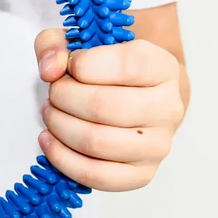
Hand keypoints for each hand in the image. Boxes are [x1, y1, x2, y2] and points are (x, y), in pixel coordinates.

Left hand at [35, 30, 184, 190]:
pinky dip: (63, 159)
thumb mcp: (81, 42)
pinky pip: (96, 175)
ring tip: (51, 113)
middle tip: (54, 92)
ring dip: (60, 126)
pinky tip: (49, 140)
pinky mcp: (142, 174)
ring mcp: (158, 145)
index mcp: (161, 66)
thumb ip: (56, 43)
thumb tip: (50, 70)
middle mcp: (168, 107)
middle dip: (63, 97)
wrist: (141, 97)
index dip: (83, 65)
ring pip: (96, 142)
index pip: (125, 65)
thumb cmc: (107, 68)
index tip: (70, 66)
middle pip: (103, 107)